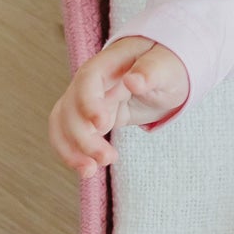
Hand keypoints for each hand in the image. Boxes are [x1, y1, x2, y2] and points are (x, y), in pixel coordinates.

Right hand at [48, 36, 188, 176]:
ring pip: (64, 123)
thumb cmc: (168, 67)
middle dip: (83, 136)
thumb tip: (133, 80)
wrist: (165, 77)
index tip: (101, 125)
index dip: (88, 102)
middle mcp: (92, 81)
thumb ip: (152, 72)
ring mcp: (86, 99)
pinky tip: (86, 170)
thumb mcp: (169, 68)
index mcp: (110, 62)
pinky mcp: (88, 118)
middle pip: (72, 106)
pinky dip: (72, 153)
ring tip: (90, 171)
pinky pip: (70, 134)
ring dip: (72, 149)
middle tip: (107, 158)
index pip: (88, 78)